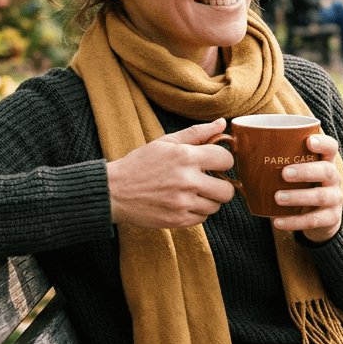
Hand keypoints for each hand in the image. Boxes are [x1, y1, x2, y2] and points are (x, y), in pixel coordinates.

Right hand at [105, 118, 235, 230]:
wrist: (114, 191)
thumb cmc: (140, 163)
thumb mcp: (166, 142)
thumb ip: (197, 132)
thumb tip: (222, 123)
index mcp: (186, 157)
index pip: (227, 160)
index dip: (223, 161)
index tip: (215, 163)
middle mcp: (187, 181)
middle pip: (227, 190)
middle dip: (221, 185)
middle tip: (208, 181)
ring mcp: (183, 203)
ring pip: (216, 206)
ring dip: (209, 199)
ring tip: (194, 192)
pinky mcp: (177, 220)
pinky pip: (202, 218)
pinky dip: (197, 211)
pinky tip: (184, 202)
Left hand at [271, 133, 342, 242]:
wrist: (321, 218)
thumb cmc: (301, 187)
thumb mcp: (295, 172)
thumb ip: (276, 160)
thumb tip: (236, 146)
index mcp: (324, 162)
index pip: (331, 147)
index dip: (322, 143)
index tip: (308, 141)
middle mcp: (333, 178)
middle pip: (326, 170)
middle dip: (305, 171)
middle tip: (284, 173)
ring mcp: (334, 199)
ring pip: (321, 196)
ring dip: (298, 196)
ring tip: (278, 197)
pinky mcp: (331, 218)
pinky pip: (313, 220)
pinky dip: (294, 221)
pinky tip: (277, 221)